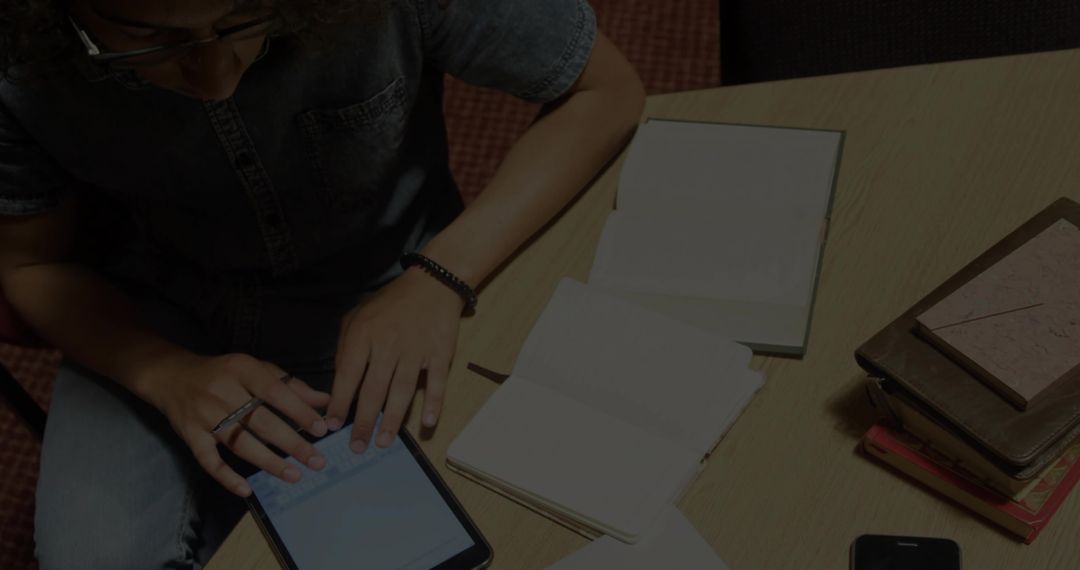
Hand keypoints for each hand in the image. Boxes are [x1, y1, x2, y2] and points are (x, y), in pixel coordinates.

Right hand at [144, 352, 330, 496]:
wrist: (172, 376)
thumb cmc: (224, 373)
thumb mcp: (256, 369)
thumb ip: (291, 385)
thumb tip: (325, 401)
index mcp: (242, 369)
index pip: (275, 391)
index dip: (298, 411)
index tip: (321, 429)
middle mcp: (222, 391)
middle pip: (260, 421)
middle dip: (291, 443)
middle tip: (316, 461)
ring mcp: (205, 415)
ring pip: (239, 442)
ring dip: (268, 462)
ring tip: (294, 475)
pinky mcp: (190, 435)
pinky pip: (208, 460)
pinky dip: (226, 477)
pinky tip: (246, 490)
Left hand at [327, 267, 463, 452]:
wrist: (431, 284)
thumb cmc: (390, 303)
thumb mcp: (357, 316)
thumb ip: (344, 346)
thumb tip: (338, 382)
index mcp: (364, 335)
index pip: (348, 376)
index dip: (340, 403)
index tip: (333, 425)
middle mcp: (388, 345)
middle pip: (373, 391)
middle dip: (363, 422)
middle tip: (356, 446)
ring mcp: (416, 350)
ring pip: (402, 391)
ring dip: (392, 420)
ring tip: (383, 442)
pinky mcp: (440, 354)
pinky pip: (436, 383)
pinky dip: (433, 404)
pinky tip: (426, 423)